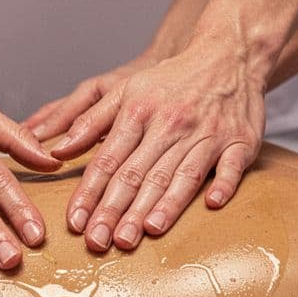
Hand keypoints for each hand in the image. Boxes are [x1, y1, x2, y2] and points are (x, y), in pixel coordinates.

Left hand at [47, 42, 265, 251]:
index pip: (108, 160)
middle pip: (140, 174)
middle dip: (117, 210)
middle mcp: (171, 125)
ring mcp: (207, 134)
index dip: (90, 193)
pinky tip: (211, 204)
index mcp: (139, 113)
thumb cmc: (171, 80)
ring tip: (143, 233)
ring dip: (162, 206)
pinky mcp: (239, 141)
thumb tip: (58, 151)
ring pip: (180, 176)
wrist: (227, 55)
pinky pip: (230, 166)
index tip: (75, 222)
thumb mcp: (125, 90)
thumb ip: (90, 121)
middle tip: (100, 241)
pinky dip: (222, 183)